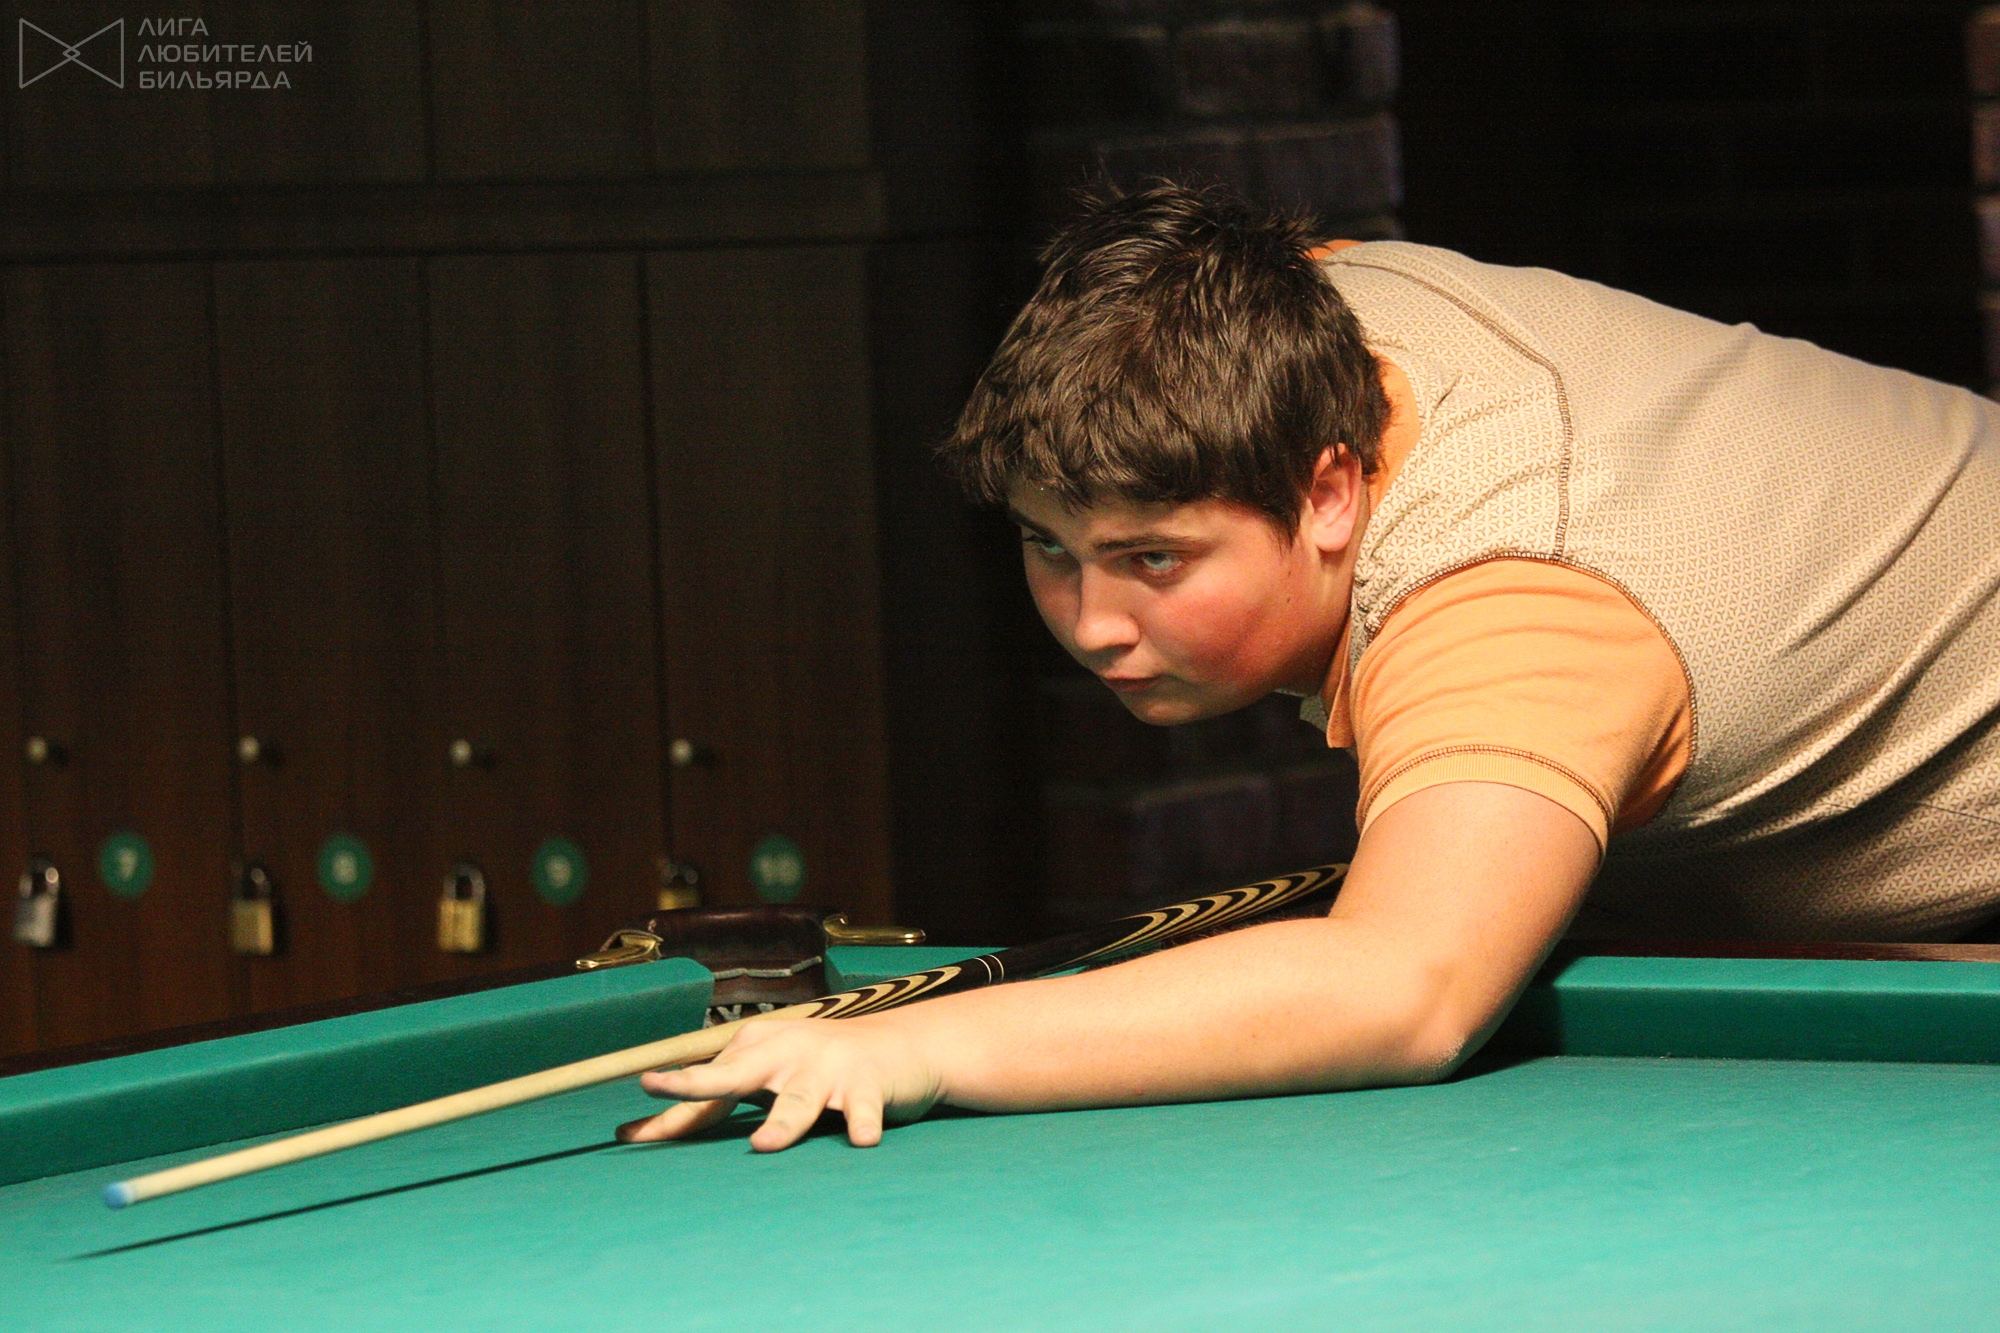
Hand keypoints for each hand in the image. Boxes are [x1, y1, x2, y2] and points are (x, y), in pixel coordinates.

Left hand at [616, 1016, 946, 1151]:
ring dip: (782, 1123)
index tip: (627, 1138)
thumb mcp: (767, 1077)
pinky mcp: (869, 1083)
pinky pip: (863, 1109)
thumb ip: (715, 1104)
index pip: (705, 1086)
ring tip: (764, 1145)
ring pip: (798, 1100)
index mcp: (756, 1049)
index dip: (667, 1112)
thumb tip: (643, 1130)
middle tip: (664, 1087)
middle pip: (736, 1075)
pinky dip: (863, 1124)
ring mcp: (828, 1067)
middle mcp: (787, 1053)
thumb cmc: (818, 1068)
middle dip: (698, 1084)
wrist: (902, 1046)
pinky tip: (862, 1140)